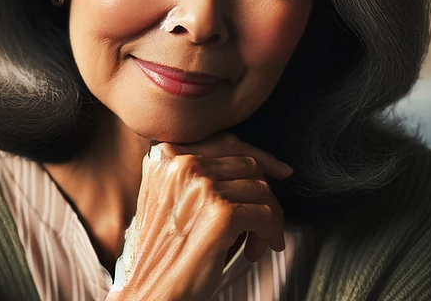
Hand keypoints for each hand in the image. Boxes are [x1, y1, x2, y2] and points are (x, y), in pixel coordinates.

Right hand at [108, 133, 293, 300]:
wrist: (150, 292)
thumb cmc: (162, 254)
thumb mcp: (171, 200)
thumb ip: (201, 176)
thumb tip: (261, 166)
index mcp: (166, 157)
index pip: (226, 144)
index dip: (259, 159)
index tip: (280, 171)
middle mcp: (182, 165)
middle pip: (248, 167)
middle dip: (261, 198)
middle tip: (259, 227)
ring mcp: (202, 187)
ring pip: (262, 191)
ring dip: (267, 220)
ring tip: (255, 243)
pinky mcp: (221, 214)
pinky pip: (266, 215)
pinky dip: (269, 234)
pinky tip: (257, 250)